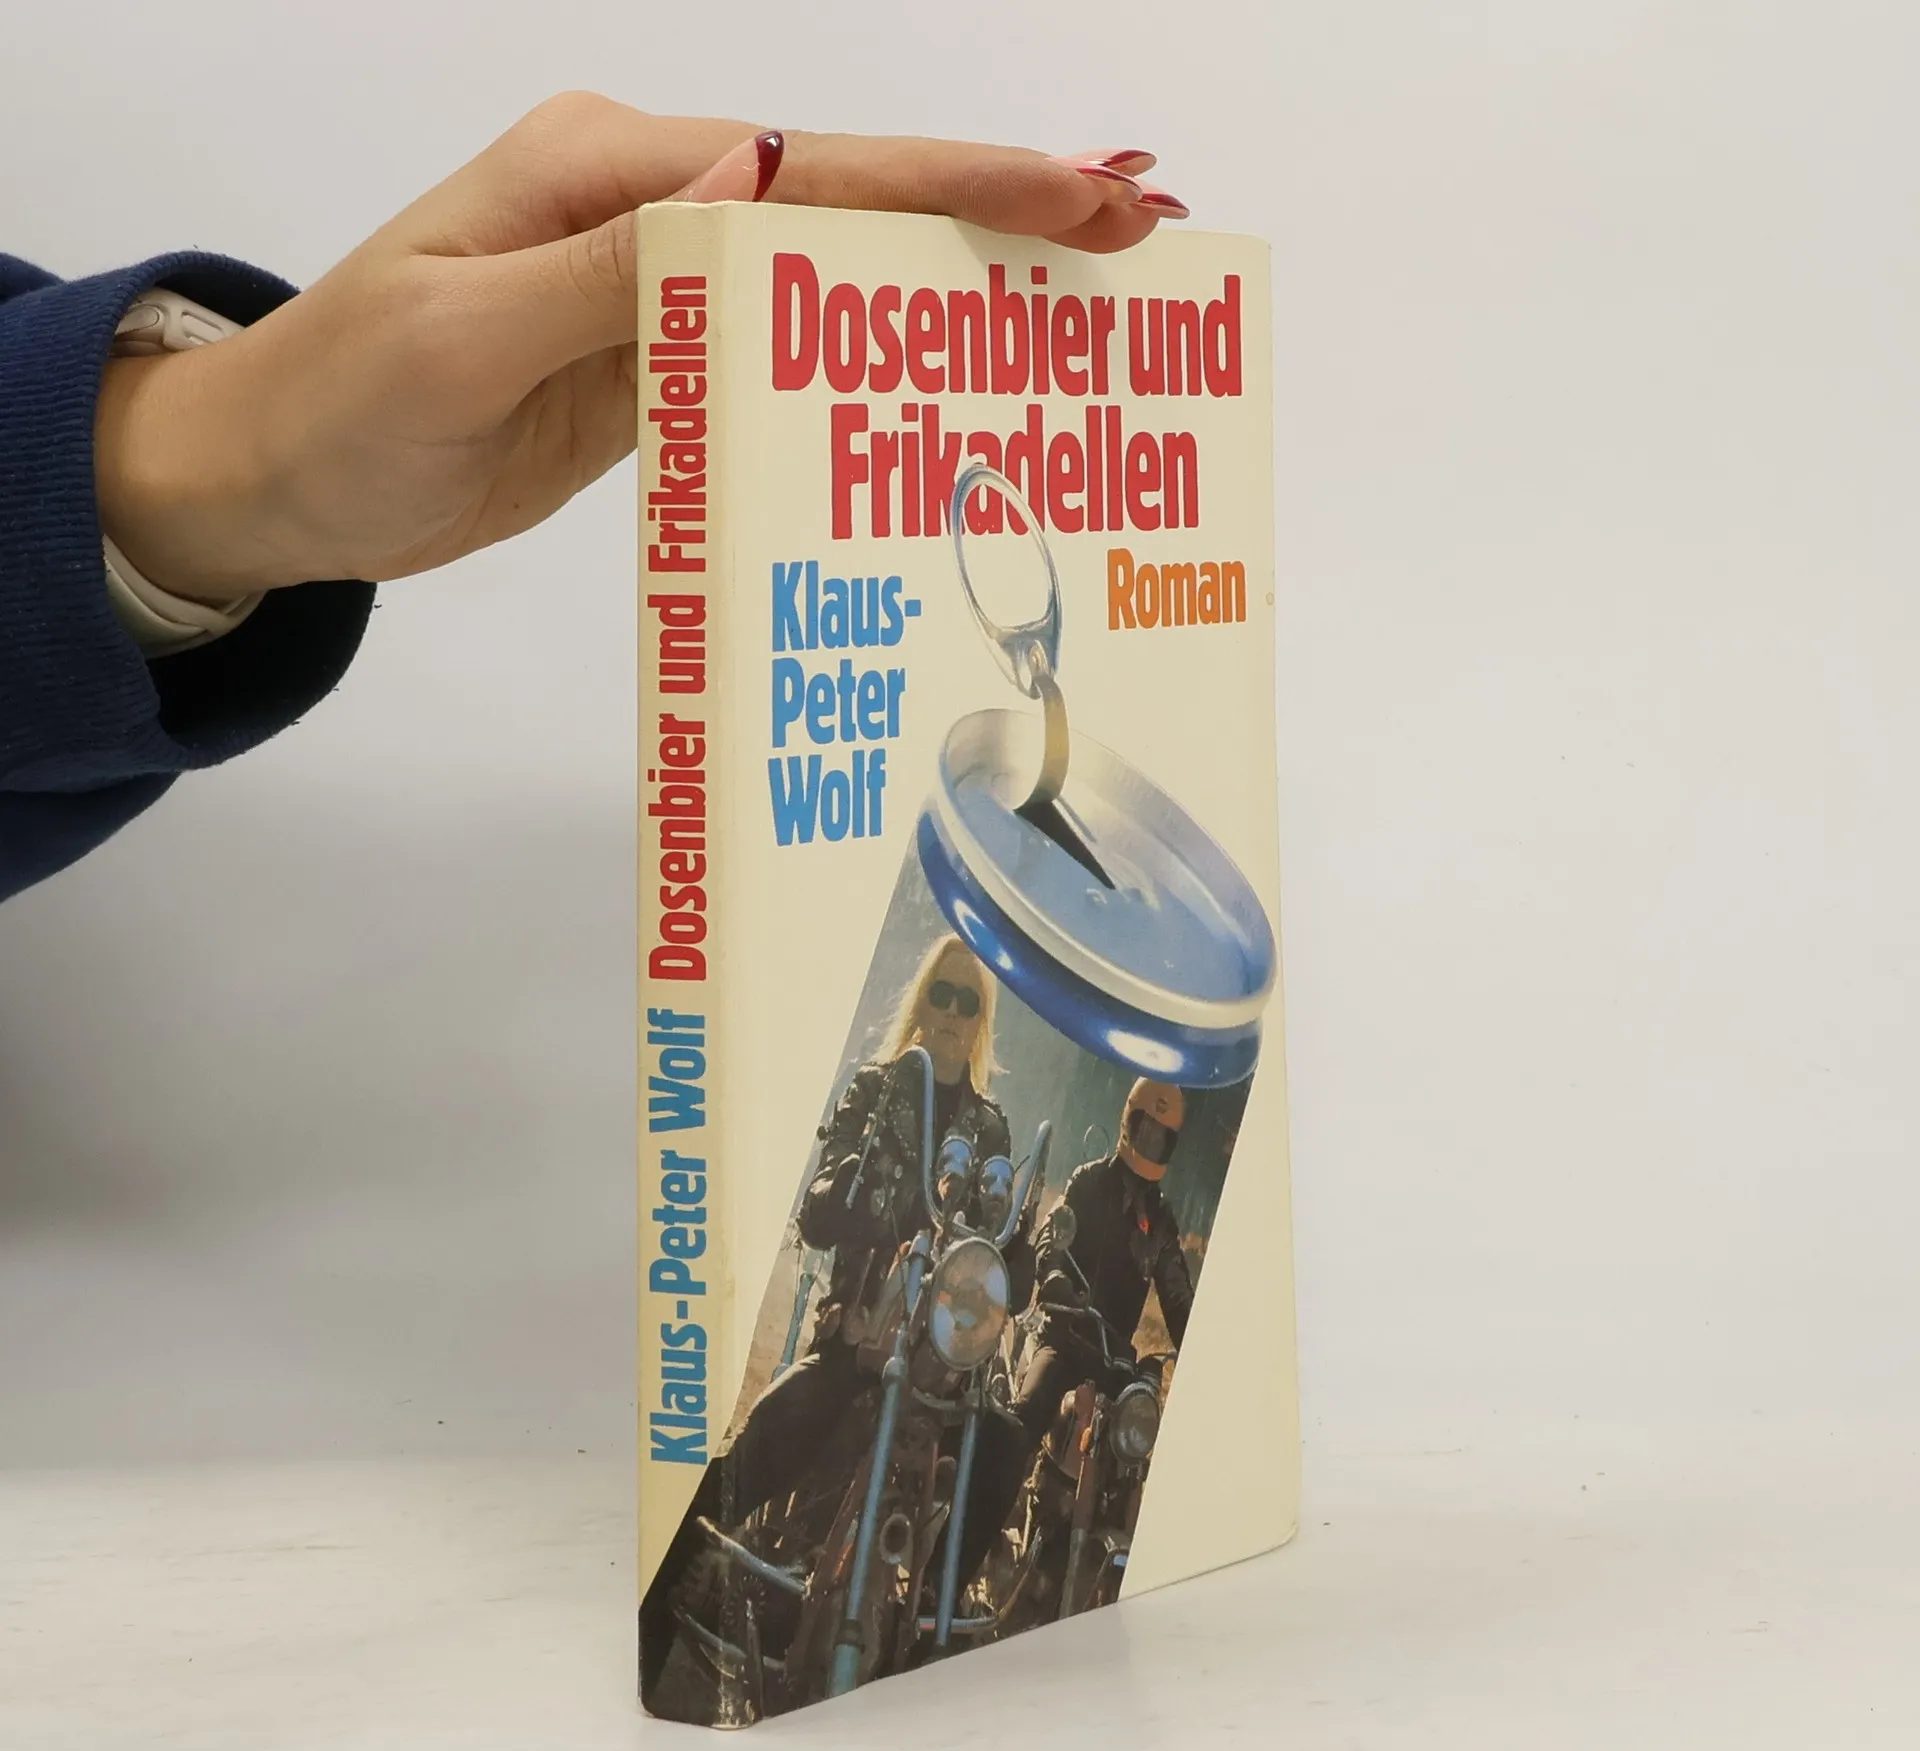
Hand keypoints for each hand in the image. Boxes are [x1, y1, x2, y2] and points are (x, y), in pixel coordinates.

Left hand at [92, 96, 1177, 603]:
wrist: (275, 478)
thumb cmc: (343, 404)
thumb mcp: (460, 333)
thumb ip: (605, 267)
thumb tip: (745, 182)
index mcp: (610, 171)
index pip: (812, 169)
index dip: (953, 180)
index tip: (1081, 191)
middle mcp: (650, 211)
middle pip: (850, 209)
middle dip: (992, 219)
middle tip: (1136, 235)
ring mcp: (659, 291)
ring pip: (832, 284)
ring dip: (949, 294)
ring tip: (1077, 311)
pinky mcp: (657, 367)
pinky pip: (785, 357)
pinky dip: (872, 365)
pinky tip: (944, 385)